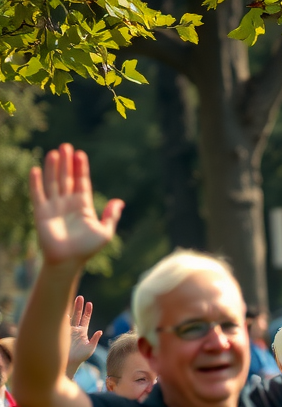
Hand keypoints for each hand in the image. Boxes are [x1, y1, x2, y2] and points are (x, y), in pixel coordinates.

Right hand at [29, 145, 122, 266]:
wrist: (68, 261)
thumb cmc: (87, 248)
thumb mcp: (105, 232)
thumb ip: (111, 216)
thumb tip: (120, 201)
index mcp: (82, 206)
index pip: (81, 182)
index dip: (81, 168)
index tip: (80, 153)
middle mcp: (67, 203)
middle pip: (66, 178)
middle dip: (66, 163)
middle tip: (66, 146)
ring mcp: (53, 206)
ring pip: (53, 182)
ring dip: (53, 167)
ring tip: (55, 152)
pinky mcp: (41, 212)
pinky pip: (37, 194)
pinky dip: (36, 182)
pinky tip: (36, 169)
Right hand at [67, 295, 101, 370]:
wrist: (67, 363)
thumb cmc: (80, 358)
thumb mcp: (90, 348)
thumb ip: (94, 339)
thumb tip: (100, 331)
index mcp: (82, 332)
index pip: (85, 319)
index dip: (87, 311)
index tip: (89, 303)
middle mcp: (74, 329)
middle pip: (77, 315)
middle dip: (78, 306)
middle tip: (80, 297)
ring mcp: (66, 330)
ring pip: (68, 316)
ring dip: (70, 307)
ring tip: (71, 298)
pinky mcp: (59, 332)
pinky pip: (60, 322)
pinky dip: (61, 315)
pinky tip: (61, 307)